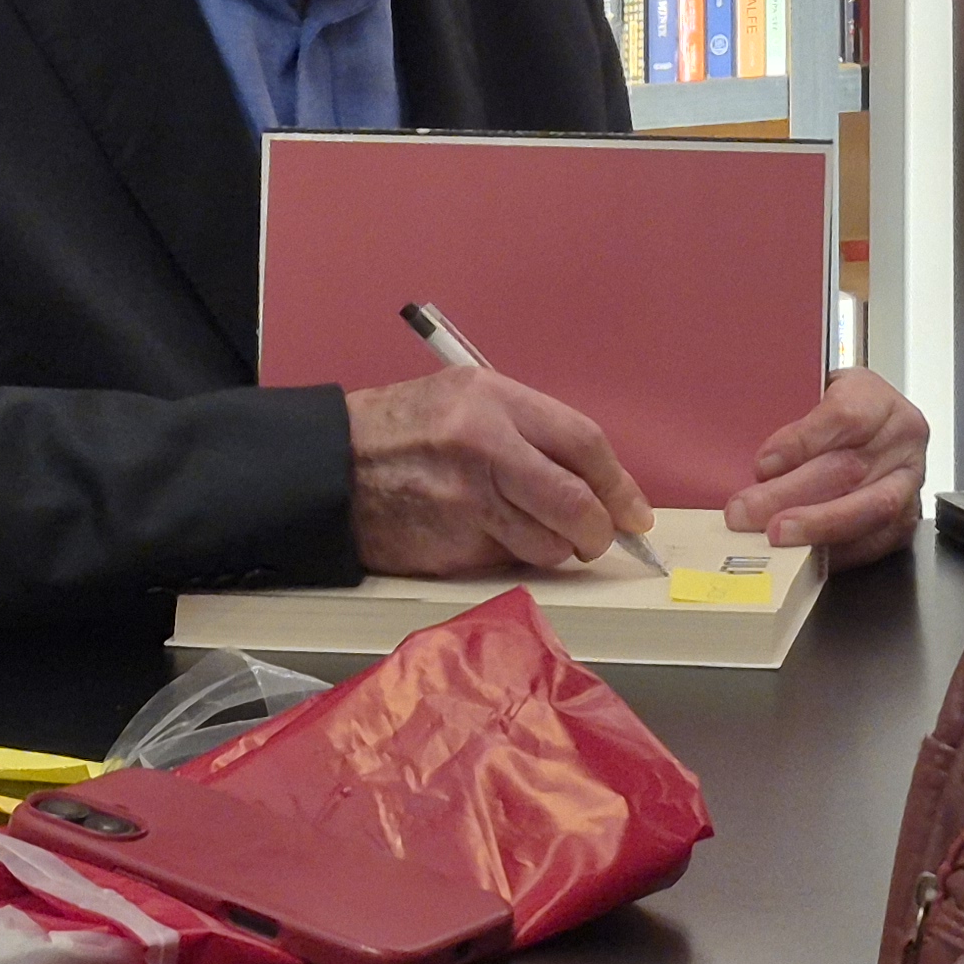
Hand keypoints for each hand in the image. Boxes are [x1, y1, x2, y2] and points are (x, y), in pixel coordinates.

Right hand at [346, 367, 655, 576]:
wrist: (328, 469)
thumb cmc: (401, 431)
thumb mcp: (465, 400)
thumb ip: (528, 430)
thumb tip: (594, 480)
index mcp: (493, 400)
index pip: (583, 443)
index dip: (619, 484)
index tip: (634, 511)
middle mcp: (484, 448)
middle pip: (576, 503)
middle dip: (599, 530)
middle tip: (598, 536)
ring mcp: (466, 504)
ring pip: (549, 545)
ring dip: (555, 548)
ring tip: (531, 532)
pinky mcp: (450, 549)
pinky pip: (508, 563)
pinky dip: (511, 558)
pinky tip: (486, 537)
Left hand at [727, 371, 927, 565]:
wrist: (871, 428)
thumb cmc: (836, 412)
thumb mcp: (811, 394)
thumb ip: (785, 418)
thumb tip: (752, 464)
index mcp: (879, 400)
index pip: (844, 417)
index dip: (802, 443)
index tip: (763, 464)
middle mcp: (902, 440)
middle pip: (848, 469)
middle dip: (791, 495)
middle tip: (747, 511)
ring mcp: (908, 482)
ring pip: (866, 509)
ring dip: (812, 526)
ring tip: (772, 535)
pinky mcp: (904, 519)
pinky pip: (872, 542)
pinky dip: (834, 551)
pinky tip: (801, 553)